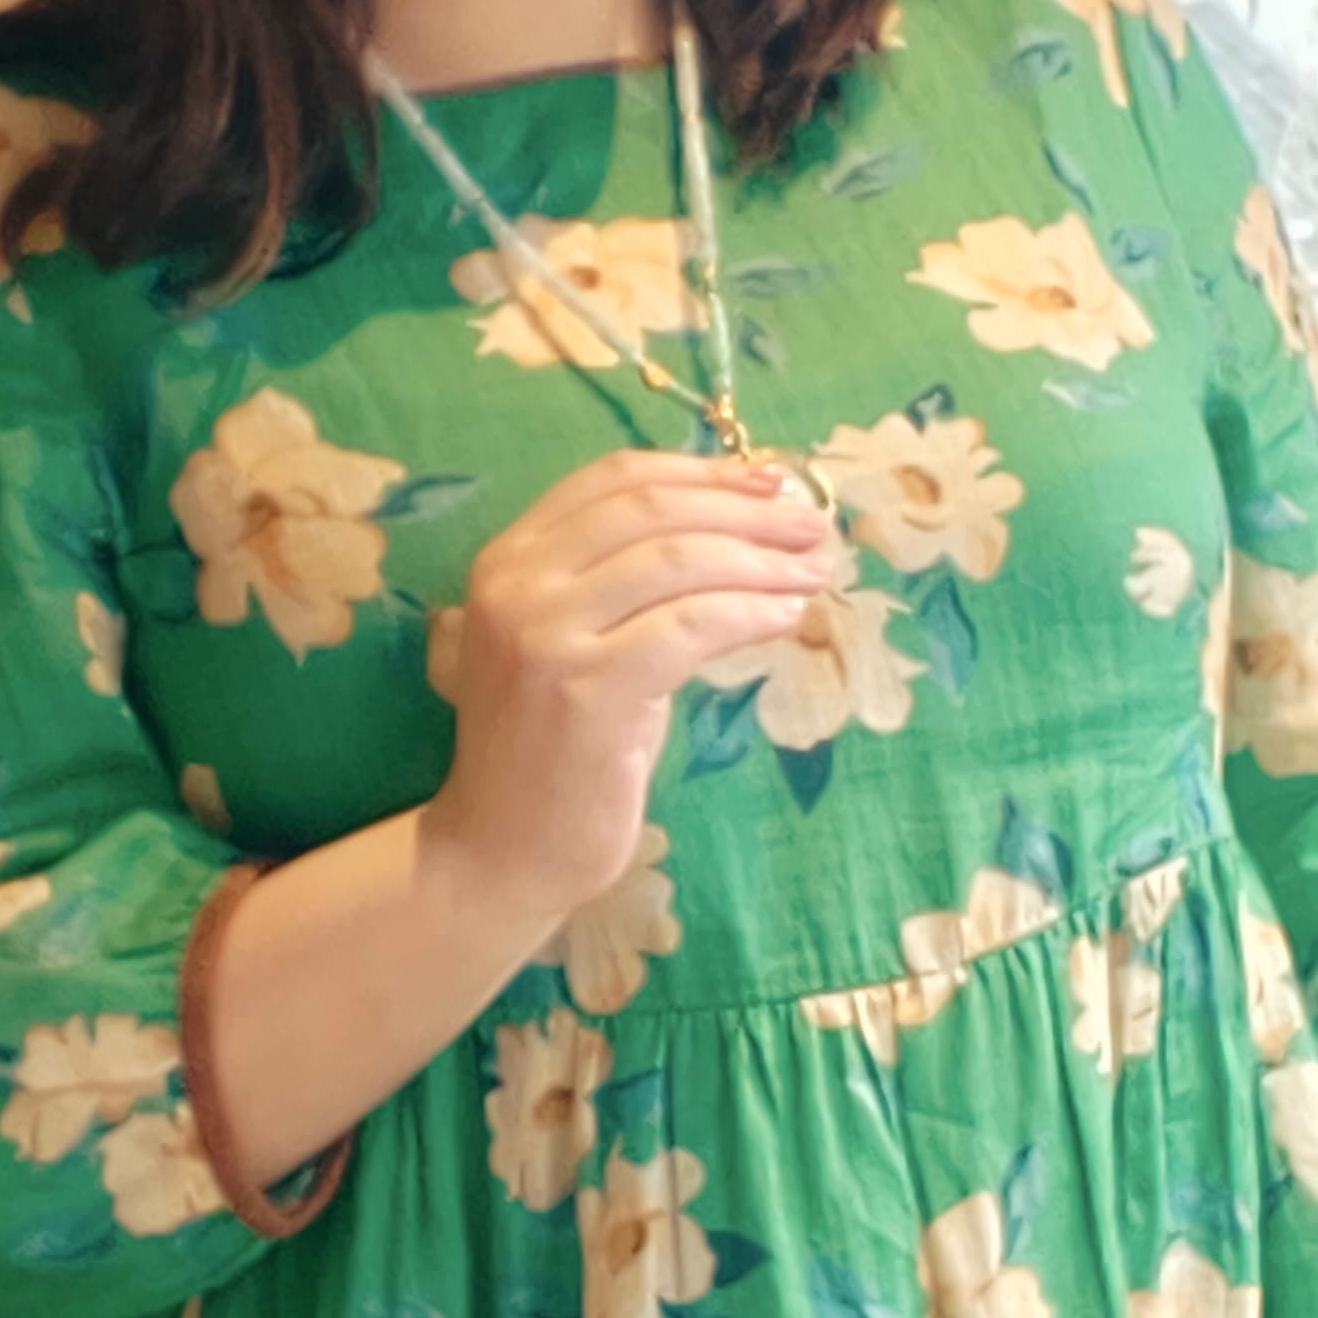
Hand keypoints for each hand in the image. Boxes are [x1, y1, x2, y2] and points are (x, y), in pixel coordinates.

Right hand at [424, 449, 848, 936]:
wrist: (503, 848)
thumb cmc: (557, 746)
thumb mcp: (581, 640)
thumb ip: (630, 580)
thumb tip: (742, 525)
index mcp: (509, 557)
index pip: (614, 478)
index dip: (702, 470)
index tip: (771, 481)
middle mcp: (517, 583)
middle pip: (651, 510)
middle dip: (746, 511)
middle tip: (813, 527)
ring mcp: (545, 634)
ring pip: (677, 560)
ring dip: (761, 560)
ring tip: (814, 571)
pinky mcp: (586, 689)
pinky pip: (690, 626)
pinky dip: (749, 612)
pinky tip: (788, 616)